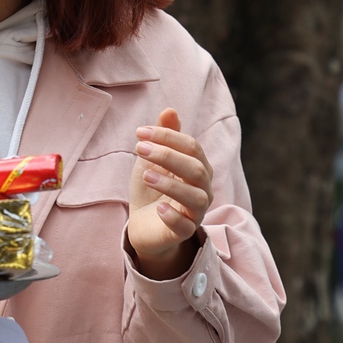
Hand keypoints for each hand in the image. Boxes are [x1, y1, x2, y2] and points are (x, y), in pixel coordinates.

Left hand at [127, 108, 212, 279]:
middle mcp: (202, 189)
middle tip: (140, 148)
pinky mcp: (183, 232)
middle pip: (197, 169)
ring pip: (196, 197)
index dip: (167, 137)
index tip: (140, 132)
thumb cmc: (151, 189)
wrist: (144, 224)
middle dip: (168, 156)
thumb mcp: (152, 161)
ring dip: (171, 184)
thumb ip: (163, 137)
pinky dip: (174, 216)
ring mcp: (195, 212)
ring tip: (145, 176)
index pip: (191, 147)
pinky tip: (159, 208)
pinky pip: (185, 226)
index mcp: (198, 168)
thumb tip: (170, 110)